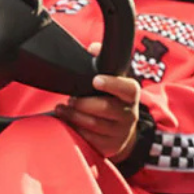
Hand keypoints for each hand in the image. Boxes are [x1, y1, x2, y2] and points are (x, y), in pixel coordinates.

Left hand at [55, 43, 140, 160]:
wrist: (122, 133)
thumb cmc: (111, 100)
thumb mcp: (112, 81)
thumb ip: (102, 62)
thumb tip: (93, 47)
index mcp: (131, 95)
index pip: (128, 88)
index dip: (112, 84)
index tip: (95, 80)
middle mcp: (130, 114)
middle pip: (105, 108)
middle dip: (83, 103)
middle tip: (70, 99)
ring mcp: (120, 132)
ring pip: (93, 124)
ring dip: (74, 115)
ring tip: (62, 109)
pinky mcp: (109, 146)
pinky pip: (88, 138)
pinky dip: (74, 129)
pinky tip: (66, 122)